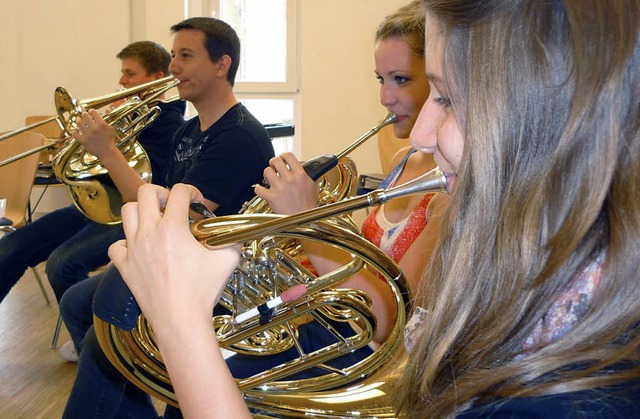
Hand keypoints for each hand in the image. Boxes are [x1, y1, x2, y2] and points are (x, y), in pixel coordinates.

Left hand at [71, 109, 117, 157]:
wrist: (107, 152)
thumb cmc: (110, 140)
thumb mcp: (112, 128)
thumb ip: (110, 118)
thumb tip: (108, 109)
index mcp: (102, 124)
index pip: (93, 112)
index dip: (91, 111)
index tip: (91, 112)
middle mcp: (94, 128)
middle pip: (85, 115)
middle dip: (85, 114)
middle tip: (85, 115)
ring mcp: (87, 135)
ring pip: (79, 123)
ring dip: (78, 120)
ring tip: (79, 120)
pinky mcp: (83, 141)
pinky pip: (74, 133)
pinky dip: (74, 131)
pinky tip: (76, 130)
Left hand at [108, 183, 240, 328]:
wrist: (180, 319)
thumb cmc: (201, 292)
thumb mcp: (228, 260)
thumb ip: (233, 241)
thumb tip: (235, 236)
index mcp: (173, 228)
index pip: (179, 192)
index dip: (192, 191)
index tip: (197, 202)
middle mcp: (149, 233)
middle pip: (146, 192)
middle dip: (162, 193)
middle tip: (172, 205)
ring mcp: (133, 249)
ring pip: (126, 212)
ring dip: (141, 211)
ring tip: (155, 221)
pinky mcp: (124, 266)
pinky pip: (116, 245)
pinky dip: (126, 242)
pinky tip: (140, 248)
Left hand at [255, 152, 318, 214]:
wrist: (304, 221)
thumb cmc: (309, 206)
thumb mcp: (314, 187)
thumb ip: (310, 175)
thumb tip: (308, 167)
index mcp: (300, 175)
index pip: (289, 156)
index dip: (283, 155)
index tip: (282, 158)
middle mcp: (289, 179)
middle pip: (275, 161)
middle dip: (273, 163)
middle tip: (274, 167)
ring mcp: (280, 188)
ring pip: (266, 171)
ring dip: (267, 174)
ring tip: (269, 178)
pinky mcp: (272, 198)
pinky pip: (258, 189)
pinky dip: (258, 189)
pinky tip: (262, 189)